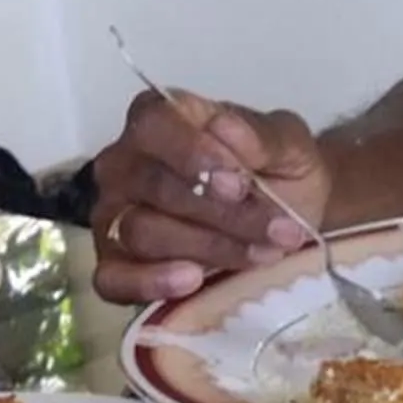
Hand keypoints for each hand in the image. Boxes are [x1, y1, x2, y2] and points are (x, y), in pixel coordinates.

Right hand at [91, 89, 330, 304]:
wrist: (290, 222)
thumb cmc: (280, 174)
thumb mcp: (291, 147)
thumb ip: (263, 136)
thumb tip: (224, 127)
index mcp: (159, 119)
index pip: (154, 125)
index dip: (192, 154)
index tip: (239, 184)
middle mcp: (124, 163)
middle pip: (152, 185)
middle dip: (218, 213)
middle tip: (275, 232)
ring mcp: (112, 216)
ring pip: (141, 232)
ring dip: (206, 248)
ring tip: (260, 255)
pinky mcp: (113, 266)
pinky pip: (112, 278)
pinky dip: (149, 282)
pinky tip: (191, 281)